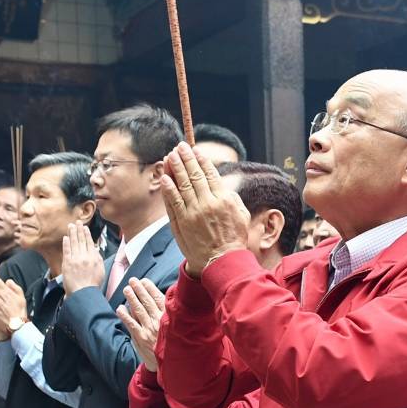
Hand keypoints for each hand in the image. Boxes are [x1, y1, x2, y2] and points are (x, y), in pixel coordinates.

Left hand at [62, 222, 106, 292]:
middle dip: (79, 230)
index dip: (87, 234)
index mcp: (94, 258)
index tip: (85, 228)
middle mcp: (85, 256)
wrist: (84, 293)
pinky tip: (65, 237)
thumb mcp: (100, 270)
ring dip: (72, 233)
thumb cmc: (92, 285)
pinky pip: (67, 250)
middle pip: (81, 240)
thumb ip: (97, 259)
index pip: (90, 243)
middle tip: (77, 222)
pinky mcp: (68, 263)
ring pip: (74, 243)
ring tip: (71, 226)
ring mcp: (76, 259)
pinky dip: (66, 243)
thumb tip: (95, 250)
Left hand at [118, 277, 165, 370]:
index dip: (150, 288)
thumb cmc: (173, 344)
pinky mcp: (141, 338)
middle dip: (139, 290)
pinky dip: (125, 315)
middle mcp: (159, 321)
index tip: (144, 281)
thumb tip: (163, 300)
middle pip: (147, 302)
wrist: (170, 363)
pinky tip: (120, 308)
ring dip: (131, 298)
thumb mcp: (177, 328)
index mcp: (168, 317)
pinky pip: (131, 323)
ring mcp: (149, 329)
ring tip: (126, 289)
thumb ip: (169, 314)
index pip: (159, 298)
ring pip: (138, 310)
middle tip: (132, 280)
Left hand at [161, 143, 251, 276]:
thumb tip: (222, 183)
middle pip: (194, 175)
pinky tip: (166, 177)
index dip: (201, 160)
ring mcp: (194, 212)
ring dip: (176, 168)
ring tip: (170, 156)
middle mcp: (209, 202)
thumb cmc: (233, 238)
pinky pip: (174, 201)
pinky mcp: (182, 222)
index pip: (210, 173)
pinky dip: (169, 188)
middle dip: (186, 159)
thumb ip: (232, 197)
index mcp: (224, 199)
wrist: (222, 260)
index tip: (195, 150)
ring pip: (183, 185)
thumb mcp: (241, 214)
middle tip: (180, 147)